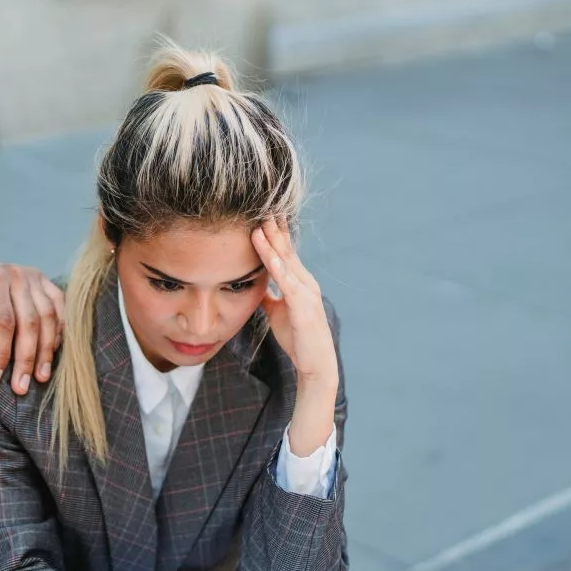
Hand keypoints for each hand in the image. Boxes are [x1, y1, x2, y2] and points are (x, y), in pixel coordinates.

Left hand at [0, 259, 64, 394]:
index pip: (2, 322)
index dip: (1, 353)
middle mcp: (17, 274)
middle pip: (29, 322)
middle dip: (26, 359)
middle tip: (21, 387)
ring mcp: (35, 277)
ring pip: (49, 318)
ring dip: (47, 351)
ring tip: (40, 377)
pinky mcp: (46, 283)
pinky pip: (59, 310)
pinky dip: (58, 334)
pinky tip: (51, 355)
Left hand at [251, 221, 337, 454]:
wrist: (315, 366)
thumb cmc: (297, 340)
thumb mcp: (278, 312)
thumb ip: (269, 296)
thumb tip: (255, 284)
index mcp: (299, 283)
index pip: (284, 253)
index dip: (273, 233)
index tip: (260, 212)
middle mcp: (305, 283)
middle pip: (287, 250)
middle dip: (274, 228)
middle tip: (261, 204)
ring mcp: (306, 294)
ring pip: (287, 262)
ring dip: (274, 243)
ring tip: (260, 223)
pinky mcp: (304, 308)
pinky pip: (288, 283)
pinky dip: (277, 267)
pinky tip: (267, 255)